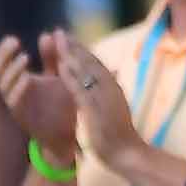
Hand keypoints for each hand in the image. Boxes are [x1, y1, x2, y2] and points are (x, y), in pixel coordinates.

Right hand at [0, 33, 75, 162]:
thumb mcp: (59, 75)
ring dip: (12, 69)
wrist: (66, 134)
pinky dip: (19, 88)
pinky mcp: (22, 116)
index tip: (12, 38)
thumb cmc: (62, 104)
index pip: (2, 62)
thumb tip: (48, 33)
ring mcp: (16, 104)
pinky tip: (28, 78)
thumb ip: (52, 57)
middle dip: (3, 55)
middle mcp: (13, 91)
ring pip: (4, 84)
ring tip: (25, 57)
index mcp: (18, 80)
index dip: (3, 50)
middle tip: (14, 41)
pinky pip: (14, 101)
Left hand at [51, 29, 142, 169]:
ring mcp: (104, 97)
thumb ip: (107, 94)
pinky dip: (71, 76)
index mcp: (113, 88)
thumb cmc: (118, 134)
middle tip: (60, 32)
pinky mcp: (96, 108)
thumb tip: (106, 81)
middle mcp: (110, 88)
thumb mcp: (111, 109)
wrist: (126, 153)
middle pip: (91, 62)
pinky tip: (61, 66)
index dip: (82, 50)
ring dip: (71, 54)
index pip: (96, 65)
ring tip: (58, 41)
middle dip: (74, 46)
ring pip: (86, 71)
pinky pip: (81, 89)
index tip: (68, 39)